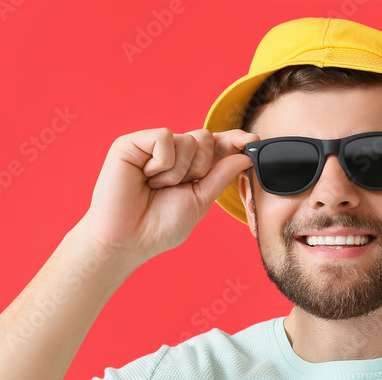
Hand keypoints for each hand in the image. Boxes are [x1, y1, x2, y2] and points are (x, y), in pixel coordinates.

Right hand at [73, 127, 258, 262]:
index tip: (254, 140)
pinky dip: (162, 162)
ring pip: (187, 139)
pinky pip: (165, 137)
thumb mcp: (199, 201)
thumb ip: (221, 176)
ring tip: (155, 187)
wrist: (128, 240)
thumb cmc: (159, 226)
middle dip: (200, 167)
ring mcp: (150, 147)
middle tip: (177, 187)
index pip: (215, 146)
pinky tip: (145, 177)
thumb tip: (244, 156)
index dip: (233, 140)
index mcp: (186, 168)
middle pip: (205, 138)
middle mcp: (170, 154)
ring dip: (178, 171)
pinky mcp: (132, 143)